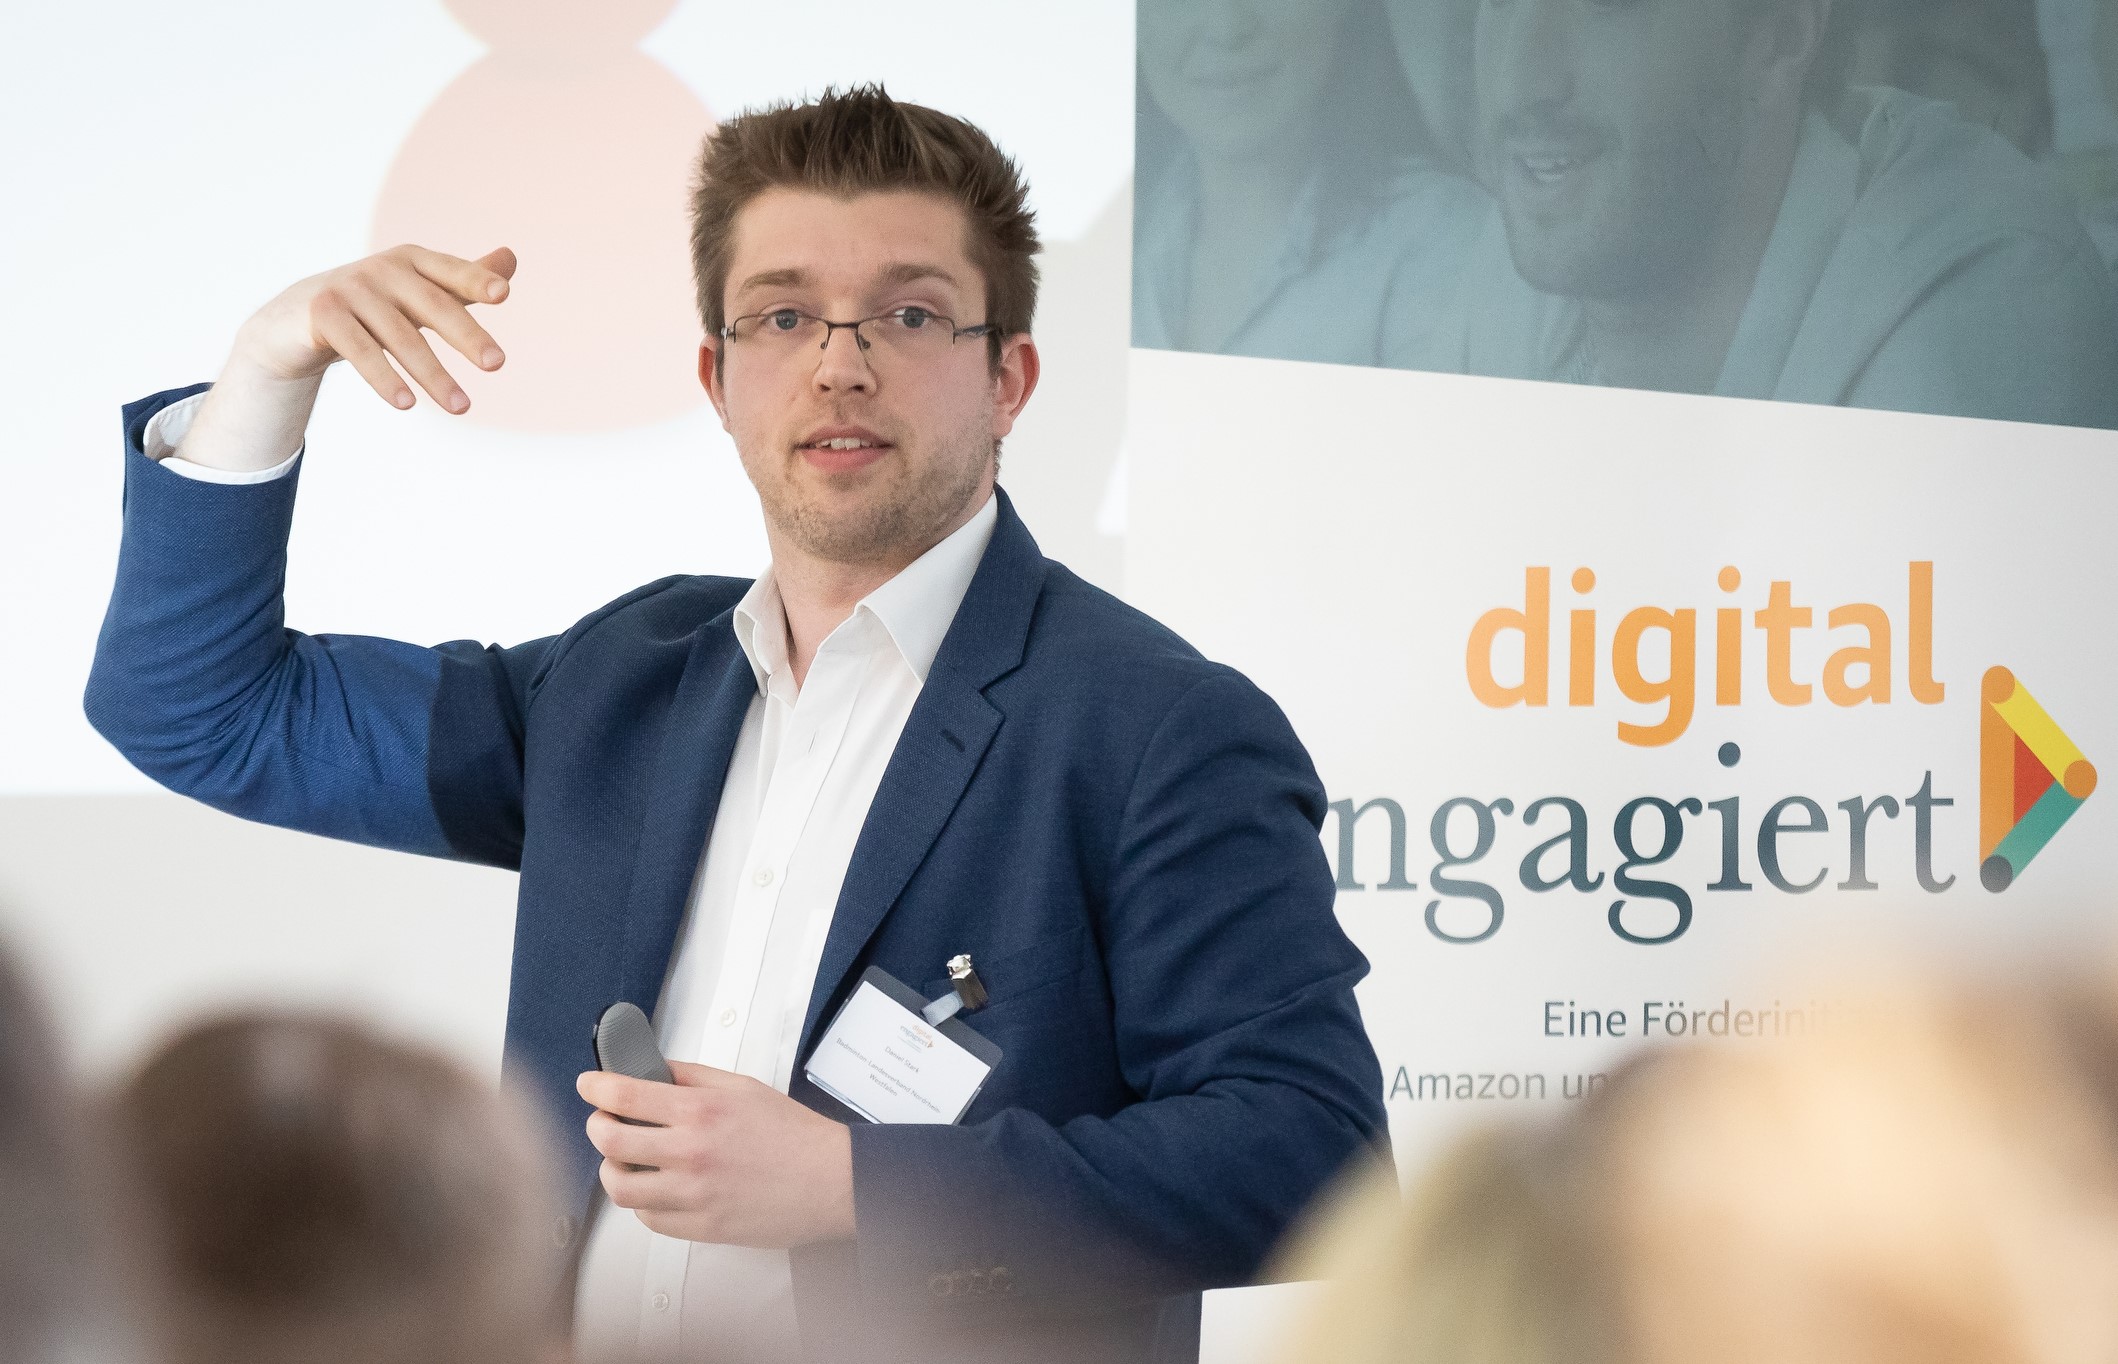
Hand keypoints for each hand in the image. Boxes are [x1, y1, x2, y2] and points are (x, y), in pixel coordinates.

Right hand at [235, 243, 515, 409]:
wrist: (298, 318)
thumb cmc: (375, 305)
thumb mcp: (419, 292)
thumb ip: (464, 282)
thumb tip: (511, 257)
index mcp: (412, 261)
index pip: (451, 271)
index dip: (476, 279)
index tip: (502, 294)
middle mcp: (383, 268)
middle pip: (433, 305)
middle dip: (467, 335)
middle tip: (497, 364)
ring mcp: (350, 287)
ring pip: (400, 336)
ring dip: (433, 374)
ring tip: (462, 407)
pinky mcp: (323, 312)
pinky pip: (360, 350)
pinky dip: (384, 378)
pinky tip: (406, 403)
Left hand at [577, 1061, 855, 1248]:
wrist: (830, 1180)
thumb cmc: (794, 1135)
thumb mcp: (743, 1087)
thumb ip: (692, 1076)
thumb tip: (651, 1069)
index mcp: (701, 1111)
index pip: (624, 1095)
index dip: (595, 1086)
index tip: (588, 1084)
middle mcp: (691, 1153)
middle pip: (610, 1141)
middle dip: (596, 1126)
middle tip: (602, 1121)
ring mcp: (693, 1195)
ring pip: (620, 1187)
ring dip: (611, 1169)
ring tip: (621, 1160)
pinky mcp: (700, 1227)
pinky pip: (648, 1218)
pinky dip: (642, 1202)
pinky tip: (653, 1187)